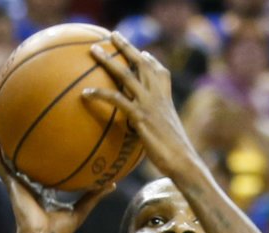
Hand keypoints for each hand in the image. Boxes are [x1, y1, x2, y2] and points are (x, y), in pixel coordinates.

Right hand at [0, 127, 112, 232]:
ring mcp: (16, 185)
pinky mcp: (11, 184)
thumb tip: (112, 184)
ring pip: (5, 160)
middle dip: (17, 147)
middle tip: (18, 127)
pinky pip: (0, 163)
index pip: (38, 172)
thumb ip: (93, 196)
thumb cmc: (59, 231)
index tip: (43, 143)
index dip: (39, 159)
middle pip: (20, 162)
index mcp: (40, 192)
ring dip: (0, 143)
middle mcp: (26, 186)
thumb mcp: (80, 209)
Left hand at [83, 31, 195, 176]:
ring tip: (93, 50)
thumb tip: (147, 132)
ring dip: (108, 60)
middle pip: (141, 63)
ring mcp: (149, 105)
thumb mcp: (169, 136)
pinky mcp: (140, 116)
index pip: (160, 72)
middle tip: (113, 36)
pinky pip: (116, 99)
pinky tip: (85, 93)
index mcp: (167, 99)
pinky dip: (99, 94)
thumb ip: (157, 127)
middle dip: (127, 47)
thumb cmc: (176, 156)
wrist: (183, 162)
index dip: (151, 60)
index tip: (143, 52)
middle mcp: (158, 97)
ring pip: (125, 74)